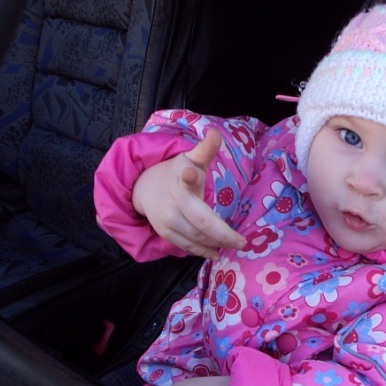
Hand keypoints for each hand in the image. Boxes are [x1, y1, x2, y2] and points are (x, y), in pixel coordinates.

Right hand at [132, 129, 245, 259]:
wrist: (143, 187)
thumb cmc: (175, 172)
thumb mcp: (190, 159)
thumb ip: (205, 149)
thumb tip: (215, 132)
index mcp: (182, 182)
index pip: (188, 179)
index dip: (191, 176)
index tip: (191, 174)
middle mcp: (174, 204)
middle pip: (201, 223)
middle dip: (223, 235)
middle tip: (242, 243)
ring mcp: (168, 221)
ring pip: (196, 238)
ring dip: (215, 245)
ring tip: (233, 246)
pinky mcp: (165, 233)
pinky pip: (186, 246)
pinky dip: (202, 251)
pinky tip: (215, 254)